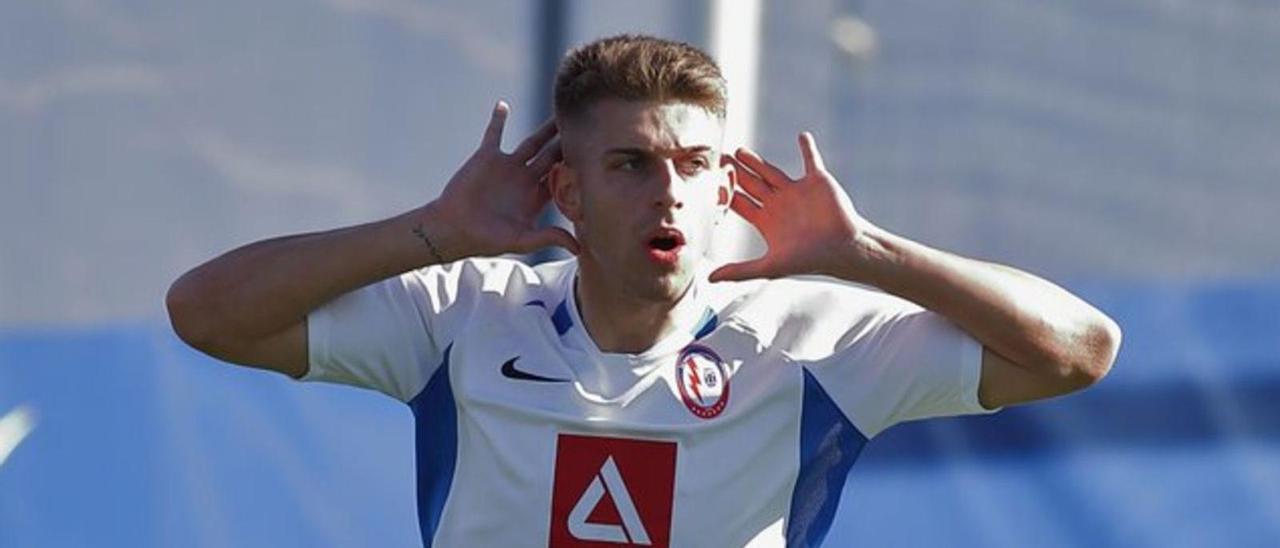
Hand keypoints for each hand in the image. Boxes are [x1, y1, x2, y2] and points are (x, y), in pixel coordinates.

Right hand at [426, 101, 578, 258]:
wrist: (453, 229)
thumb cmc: (486, 239)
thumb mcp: (521, 240)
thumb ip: (549, 237)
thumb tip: (579, 249)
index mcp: (536, 197)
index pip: (563, 178)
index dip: (578, 168)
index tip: (597, 156)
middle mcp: (525, 179)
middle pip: (553, 156)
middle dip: (568, 143)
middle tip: (588, 127)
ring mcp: (507, 166)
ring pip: (531, 142)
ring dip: (545, 129)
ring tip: (560, 112)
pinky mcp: (486, 157)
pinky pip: (494, 133)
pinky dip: (497, 119)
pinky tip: (503, 105)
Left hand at [710, 132, 877, 281]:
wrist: (843, 249)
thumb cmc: (810, 260)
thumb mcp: (770, 266)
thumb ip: (740, 270)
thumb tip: (709, 279)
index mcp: (767, 221)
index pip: (739, 203)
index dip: (724, 194)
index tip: (707, 184)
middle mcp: (779, 204)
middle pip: (750, 184)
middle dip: (734, 173)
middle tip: (718, 159)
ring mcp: (797, 191)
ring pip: (771, 171)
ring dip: (755, 161)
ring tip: (740, 150)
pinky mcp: (817, 181)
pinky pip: (811, 160)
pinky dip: (807, 148)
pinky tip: (802, 136)